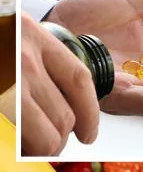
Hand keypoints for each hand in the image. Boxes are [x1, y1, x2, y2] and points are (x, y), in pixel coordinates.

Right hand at [20, 13, 99, 155]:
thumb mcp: (11, 35)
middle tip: (53, 143)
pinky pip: (18, 139)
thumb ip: (37, 58)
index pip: (80, 80)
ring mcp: (6, 81)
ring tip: (32, 146)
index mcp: (33, 36)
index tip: (89, 132)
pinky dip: (22, 149)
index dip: (91, 112)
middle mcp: (23, 58)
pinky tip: (16, 146)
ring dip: (44, 147)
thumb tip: (62, 102)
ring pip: (46, 135)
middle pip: (65, 114)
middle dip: (62, 137)